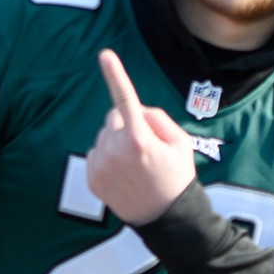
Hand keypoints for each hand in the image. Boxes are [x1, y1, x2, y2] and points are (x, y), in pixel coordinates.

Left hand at [86, 49, 194, 225]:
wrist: (166, 220)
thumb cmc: (177, 177)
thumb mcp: (180, 142)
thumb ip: (156, 118)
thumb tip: (133, 110)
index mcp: (139, 138)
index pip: (126, 98)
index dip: (115, 74)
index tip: (104, 53)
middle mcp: (115, 149)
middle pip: (115, 117)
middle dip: (128, 123)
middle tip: (147, 148)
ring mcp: (101, 165)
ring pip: (105, 135)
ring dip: (118, 141)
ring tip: (136, 165)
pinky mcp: (92, 178)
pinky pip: (97, 152)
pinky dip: (108, 157)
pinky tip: (125, 174)